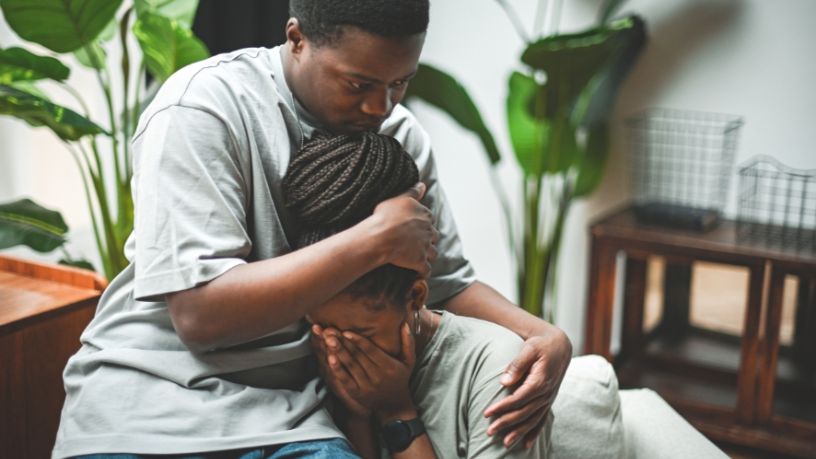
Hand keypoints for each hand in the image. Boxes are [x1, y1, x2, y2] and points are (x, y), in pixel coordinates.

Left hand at [312, 323, 416, 419]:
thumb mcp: (409, 361)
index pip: (371, 351)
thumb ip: (408, 342)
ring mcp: (366, 386)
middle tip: (330, 331)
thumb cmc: (400, 378)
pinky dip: (337, 369)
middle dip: (343, 342)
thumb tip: (404, 324)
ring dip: (338, 352)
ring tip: (327, 340)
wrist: (394, 406)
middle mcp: (377, 376)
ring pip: (350, 366)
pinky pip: (345, 379)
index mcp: (389, 366)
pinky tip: (329, 358)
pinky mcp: (357, 393)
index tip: (346, 331)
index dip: (358, 341)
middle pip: (357, 356)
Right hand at [368, 182, 438, 277]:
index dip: (422, 223)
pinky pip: (426, 270)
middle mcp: (428, 230)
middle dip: (428, 239)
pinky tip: (418, 273)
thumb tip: (423, 184)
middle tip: (417, 242)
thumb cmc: (386, 216)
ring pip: (433, 253)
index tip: (414, 227)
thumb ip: (412, 192)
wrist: (381, 236)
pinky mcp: (420, 261)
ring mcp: (425, 247)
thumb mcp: (399, 198)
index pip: (429, 219)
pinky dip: (424, 272)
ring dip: (428, 255)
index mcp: (424, 215)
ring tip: (419, 257)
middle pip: (434, 236)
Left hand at [484, 330, 570, 448]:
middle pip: (524, 412)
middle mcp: (546, 393)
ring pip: (533, 420)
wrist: (559, 346)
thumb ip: (517, 365)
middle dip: (506, 423)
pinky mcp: (548, 400)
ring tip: (505, 443)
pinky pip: (542, 420)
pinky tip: (525, 444)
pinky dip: (534, 432)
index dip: (502, 407)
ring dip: (518, 432)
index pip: (518, 399)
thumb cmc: (541, 346)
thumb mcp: (529, 349)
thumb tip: (504, 382)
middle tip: (489, 431)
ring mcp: (548, 399)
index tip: (487, 413)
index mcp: (540, 381)